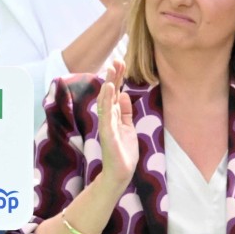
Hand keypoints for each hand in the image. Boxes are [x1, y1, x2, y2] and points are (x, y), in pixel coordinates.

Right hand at [97, 60, 137, 190]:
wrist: (120, 172)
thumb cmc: (123, 152)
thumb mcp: (128, 128)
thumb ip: (125, 112)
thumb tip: (124, 95)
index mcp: (114, 115)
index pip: (115, 92)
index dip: (117, 78)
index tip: (120, 63)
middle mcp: (108, 117)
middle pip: (109, 93)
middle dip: (113, 77)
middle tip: (116, 60)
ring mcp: (106, 124)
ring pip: (106, 100)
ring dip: (109, 84)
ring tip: (111, 70)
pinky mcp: (107, 132)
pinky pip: (107, 114)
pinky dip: (108, 101)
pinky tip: (110, 89)